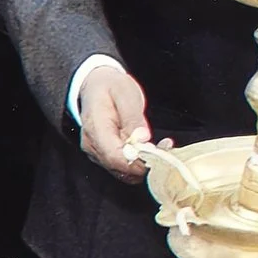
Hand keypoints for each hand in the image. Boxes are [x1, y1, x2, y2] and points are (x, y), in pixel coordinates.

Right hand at [78, 64, 169, 182]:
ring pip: (122, 171)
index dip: (137, 162)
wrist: (95, 86)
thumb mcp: (125, 93)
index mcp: (95, 128)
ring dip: (143, 164)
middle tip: (165, 148)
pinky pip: (122, 167)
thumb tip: (142, 138)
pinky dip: (138, 163)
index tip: (158, 155)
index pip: (114, 157)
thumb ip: (133, 117)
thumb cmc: (111, 87)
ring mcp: (96, 153)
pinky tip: (150, 150)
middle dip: (144, 163)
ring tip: (160, 147)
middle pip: (119, 168)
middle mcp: (92, 145)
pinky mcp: (104, 156)